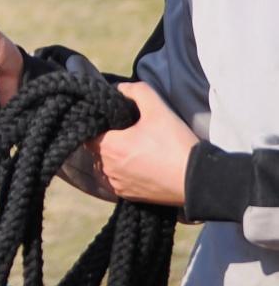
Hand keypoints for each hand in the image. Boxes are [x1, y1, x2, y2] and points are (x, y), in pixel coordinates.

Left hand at [84, 80, 197, 204]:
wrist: (197, 180)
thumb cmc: (175, 143)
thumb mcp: (157, 108)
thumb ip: (135, 90)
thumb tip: (118, 89)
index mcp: (109, 146)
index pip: (89, 130)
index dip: (98, 122)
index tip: (112, 118)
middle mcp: (107, 168)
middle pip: (95, 147)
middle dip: (106, 137)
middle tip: (125, 130)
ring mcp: (117, 184)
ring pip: (103, 164)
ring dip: (112, 156)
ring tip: (132, 148)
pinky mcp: (128, 196)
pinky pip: (114, 180)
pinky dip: (120, 171)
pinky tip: (136, 164)